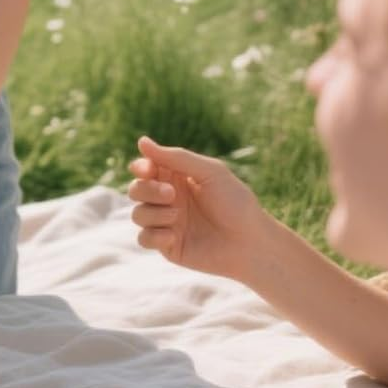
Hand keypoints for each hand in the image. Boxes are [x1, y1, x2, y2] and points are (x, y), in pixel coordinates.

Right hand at [127, 137, 269, 281]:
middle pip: (136, 190)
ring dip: (153, 213)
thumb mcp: (209, 172)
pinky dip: (154, 235)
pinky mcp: (167, 246)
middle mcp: (168, 199)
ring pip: (137, 214)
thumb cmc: (236, 203)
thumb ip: (175, 157)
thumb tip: (141, 141)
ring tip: (177, 216)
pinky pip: (143, 239)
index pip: (144, 168)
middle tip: (172, 194)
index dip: (140, 167)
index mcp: (177, 178)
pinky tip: (173, 236)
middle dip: (148, 190)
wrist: (251, 243)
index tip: (148, 169)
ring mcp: (167, 223)